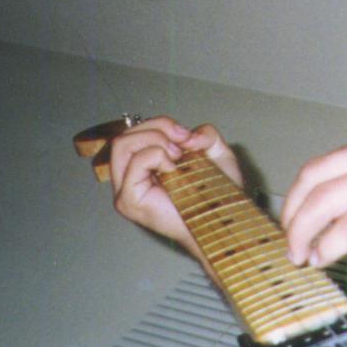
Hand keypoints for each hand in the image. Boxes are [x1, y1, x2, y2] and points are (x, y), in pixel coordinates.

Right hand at [108, 116, 243, 257]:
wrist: (223, 222)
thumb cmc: (217, 197)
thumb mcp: (217, 153)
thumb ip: (205, 134)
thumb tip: (188, 135)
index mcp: (143, 168)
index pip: (134, 133)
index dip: (161, 124)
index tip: (187, 136)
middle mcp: (129, 179)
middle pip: (124, 136)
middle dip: (157, 128)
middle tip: (183, 143)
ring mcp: (126, 191)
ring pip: (122, 144)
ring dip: (155, 140)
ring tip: (177, 156)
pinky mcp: (129, 200)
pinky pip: (134, 162)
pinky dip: (156, 156)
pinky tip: (173, 169)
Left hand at [279, 122, 346, 267]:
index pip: (334, 159)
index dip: (307, 191)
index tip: (299, 216)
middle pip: (322, 174)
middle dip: (295, 210)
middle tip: (290, 240)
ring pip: (332, 197)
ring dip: (307, 230)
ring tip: (301, 255)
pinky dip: (332, 242)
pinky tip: (326, 256)